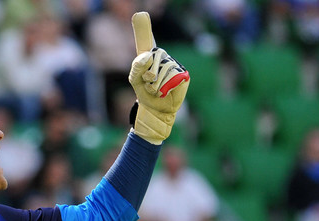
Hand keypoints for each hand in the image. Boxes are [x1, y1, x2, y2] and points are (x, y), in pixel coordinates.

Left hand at [128, 12, 189, 144]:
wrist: (155, 109)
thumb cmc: (144, 92)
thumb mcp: (135, 79)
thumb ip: (138, 65)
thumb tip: (148, 56)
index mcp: (149, 55)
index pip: (146, 39)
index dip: (143, 27)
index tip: (140, 14)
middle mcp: (162, 56)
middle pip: (153, 57)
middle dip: (147, 75)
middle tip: (148, 84)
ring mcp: (174, 64)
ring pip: (162, 70)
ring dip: (155, 85)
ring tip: (156, 90)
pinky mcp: (183, 74)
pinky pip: (172, 77)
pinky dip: (164, 88)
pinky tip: (164, 92)